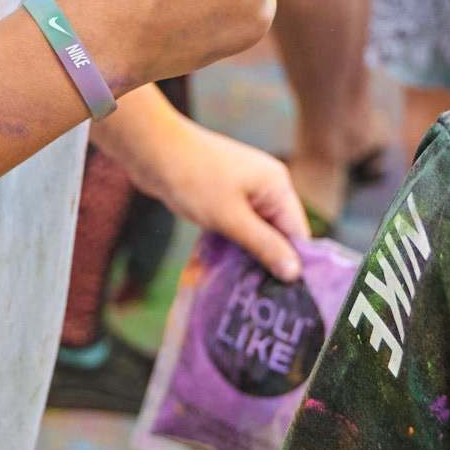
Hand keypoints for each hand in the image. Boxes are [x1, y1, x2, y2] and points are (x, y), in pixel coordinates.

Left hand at [133, 114, 308, 281]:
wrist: (152, 151)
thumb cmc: (194, 180)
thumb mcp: (231, 218)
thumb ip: (264, 245)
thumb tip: (294, 273)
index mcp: (276, 186)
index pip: (297, 232)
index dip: (293, 263)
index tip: (286, 296)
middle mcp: (265, 186)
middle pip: (278, 233)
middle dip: (268, 261)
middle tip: (262, 298)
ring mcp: (244, 190)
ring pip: (255, 231)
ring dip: (247, 254)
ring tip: (243, 289)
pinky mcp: (224, 195)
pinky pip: (237, 225)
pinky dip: (233, 243)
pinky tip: (225, 267)